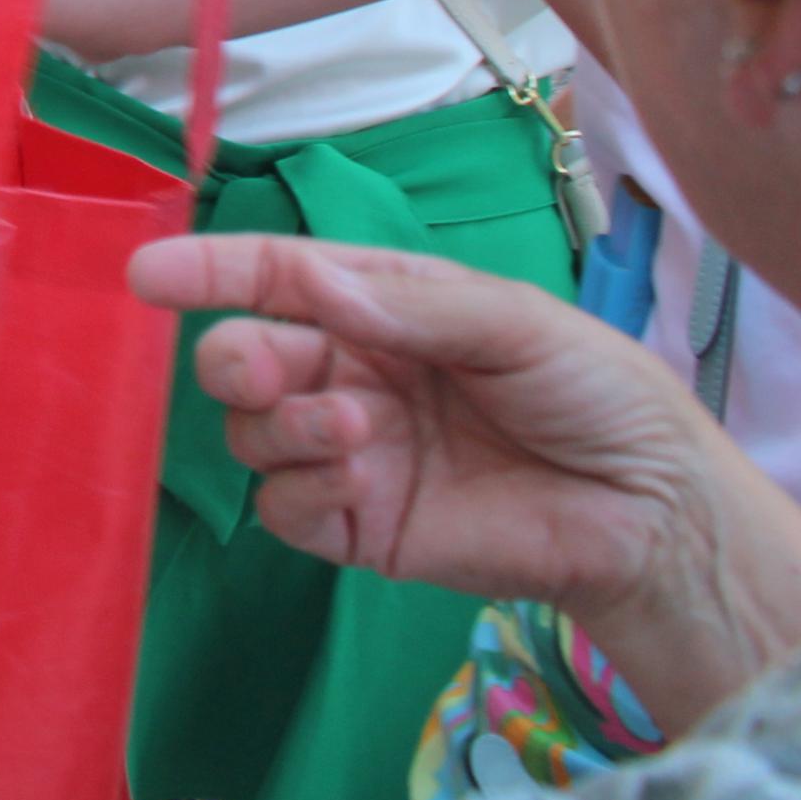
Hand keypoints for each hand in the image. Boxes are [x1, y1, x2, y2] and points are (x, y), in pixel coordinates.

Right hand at [128, 234, 800, 724]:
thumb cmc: (597, 394)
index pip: (276, 278)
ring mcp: (349, 453)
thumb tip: (306, 281)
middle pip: (242, 356)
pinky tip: (356, 486)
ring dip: (280, 426)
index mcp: (382, 307)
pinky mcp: (356, 528)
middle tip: (269, 369)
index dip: (210, 271)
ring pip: (248, 433)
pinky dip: (299, 492)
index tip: (147, 277)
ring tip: (355, 432)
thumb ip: (408, 305)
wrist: (652, 515)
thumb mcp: (516, 322)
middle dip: (236, 356)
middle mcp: (351, 374)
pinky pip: (281, 509)